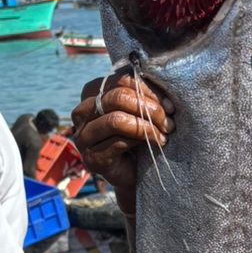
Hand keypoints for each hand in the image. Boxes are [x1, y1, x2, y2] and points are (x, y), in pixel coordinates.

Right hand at [70, 72, 172, 215]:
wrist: (136, 172)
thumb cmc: (139, 135)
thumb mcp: (141, 110)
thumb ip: (145, 95)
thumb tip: (164, 91)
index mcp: (92, 93)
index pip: (121, 80)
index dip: (149, 90)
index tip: (170, 105)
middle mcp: (82, 113)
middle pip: (117, 97)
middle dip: (149, 108)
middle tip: (168, 121)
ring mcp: (84, 137)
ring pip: (116, 120)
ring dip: (147, 126)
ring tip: (164, 133)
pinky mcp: (92, 158)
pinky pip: (118, 142)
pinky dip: (142, 141)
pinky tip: (157, 143)